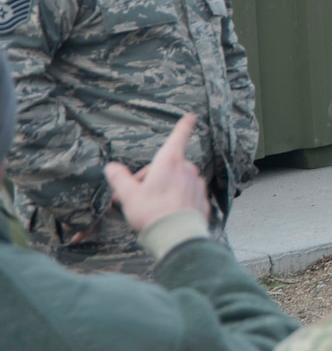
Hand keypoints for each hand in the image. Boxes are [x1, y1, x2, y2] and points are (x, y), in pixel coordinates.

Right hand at [105, 115, 210, 234]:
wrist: (176, 235)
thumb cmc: (151, 212)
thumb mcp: (128, 195)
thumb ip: (119, 179)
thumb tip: (111, 167)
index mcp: (169, 162)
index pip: (178, 137)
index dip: (184, 125)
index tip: (191, 116)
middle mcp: (187, 169)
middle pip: (168, 166)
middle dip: (152, 177)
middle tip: (136, 196)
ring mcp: (196, 184)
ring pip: (178, 181)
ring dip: (165, 189)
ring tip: (150, 207)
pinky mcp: (202, 199)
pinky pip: (186, 195)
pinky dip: (176, 200)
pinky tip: (166, 214)